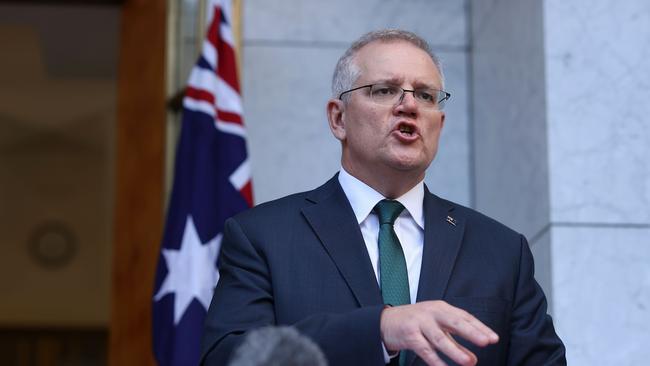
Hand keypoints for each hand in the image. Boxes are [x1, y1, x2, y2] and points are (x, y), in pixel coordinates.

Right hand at [380, 300, 498, 365]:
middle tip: (486, 342)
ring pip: (440, 338)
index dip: (479, 327)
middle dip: (471, 332)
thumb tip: (473, 358)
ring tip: (469, 361)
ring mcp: (420, 323)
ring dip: (455, 350)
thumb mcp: (436, 328)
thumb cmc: (415, 323)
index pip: (464, 317)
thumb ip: (455, 342)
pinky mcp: (409, 335)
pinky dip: (435, 360)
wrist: (385, 321)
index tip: (493, 338)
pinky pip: (424, 350)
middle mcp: (432, 313)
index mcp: (441, 308)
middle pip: (454, 322)